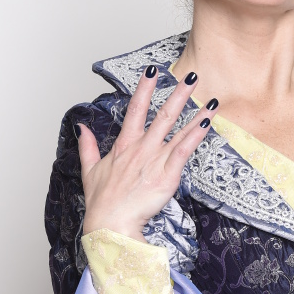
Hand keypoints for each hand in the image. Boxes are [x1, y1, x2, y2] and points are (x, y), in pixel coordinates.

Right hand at [77, 67, 215, 240]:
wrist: (110, 224)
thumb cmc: (102, 202)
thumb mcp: (90, 170)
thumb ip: (87, 146)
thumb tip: (81, 128)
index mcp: (125, 145)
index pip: (136, 109)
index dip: (145, 87)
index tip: (152, 69)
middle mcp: (142, 148)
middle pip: (163, 114)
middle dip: (179, 93)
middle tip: (192, 76)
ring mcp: (155, 160)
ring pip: (179, 131)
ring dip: (197, 114)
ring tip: (212, 100)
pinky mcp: (167, 175)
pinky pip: (184, 151)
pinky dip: (196, 137)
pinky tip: (207, 124)